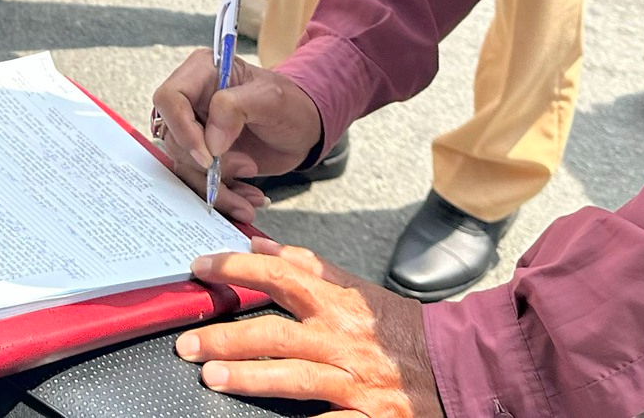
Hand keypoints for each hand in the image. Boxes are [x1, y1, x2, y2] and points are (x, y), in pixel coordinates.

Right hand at [151, 50, 323, 228]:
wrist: (305, 128)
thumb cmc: (291, 104)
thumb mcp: (271, 98)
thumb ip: (236, 108)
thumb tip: (210, 141)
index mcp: (203, 73)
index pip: (170, 98)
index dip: (182, 129)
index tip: (209, 156)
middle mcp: (193, 101)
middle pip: (174, 138)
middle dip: (207, 164)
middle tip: (248, 166)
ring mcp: (197, 130)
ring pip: (186, 166)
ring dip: (218, 188)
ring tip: (251, 196)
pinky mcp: (206, 156)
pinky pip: (200, 181)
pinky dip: (224, 196)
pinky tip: (248, 199)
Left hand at [178, 240, 444, 417]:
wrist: (455, 367)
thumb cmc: (398, 328)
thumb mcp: (356, 289)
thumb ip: (309, 267)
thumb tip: (261, 243)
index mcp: (338, 303)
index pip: (280, 275)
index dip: (237, 267)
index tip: (201, 267)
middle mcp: (342, 339)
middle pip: (276, 333)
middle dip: (228, 337)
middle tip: (187, 342)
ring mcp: (354, 381)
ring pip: (295, 377)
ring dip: (249, 378)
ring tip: (212, 377)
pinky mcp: (368, 417)